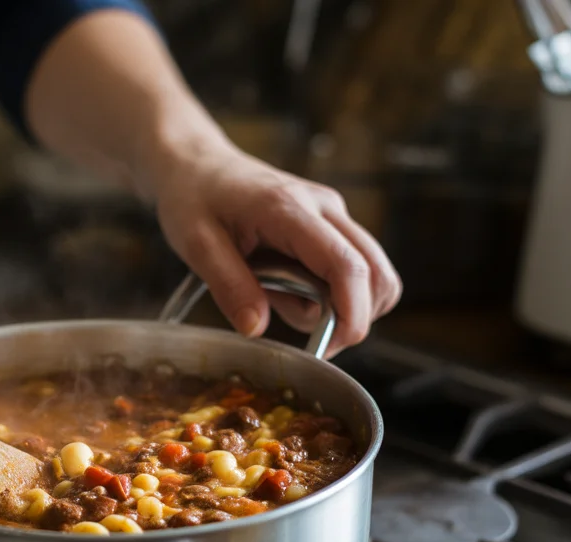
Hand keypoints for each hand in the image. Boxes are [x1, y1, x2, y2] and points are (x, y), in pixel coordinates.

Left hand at [143, 130, 400, 355]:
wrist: (198, 165)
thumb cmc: (193, 198)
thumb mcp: (196, 245)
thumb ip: (228, 286)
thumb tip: (257, 329)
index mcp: (290, 210)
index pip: (346, 265)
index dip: (351, 313)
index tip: (331, 348)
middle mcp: (324, 208)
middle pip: (377, 272)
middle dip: (355, 316)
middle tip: (312, 341)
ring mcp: (332, 214)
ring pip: (373, 272)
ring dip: (344, 305)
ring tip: (286, 302)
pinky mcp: (330, 223)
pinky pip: (353, 267)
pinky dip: (334, 293)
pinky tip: (291, 289)